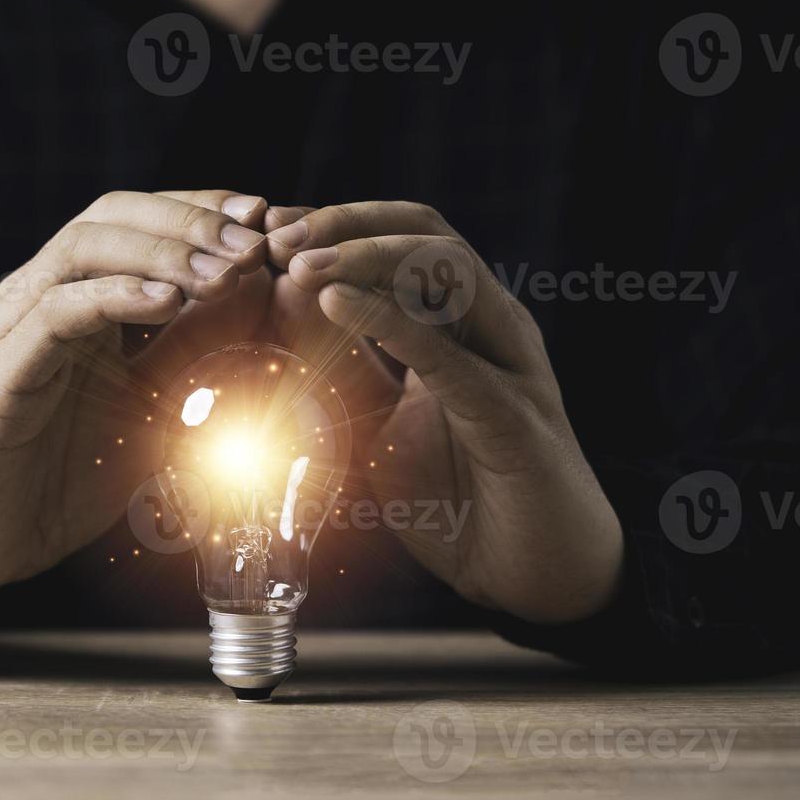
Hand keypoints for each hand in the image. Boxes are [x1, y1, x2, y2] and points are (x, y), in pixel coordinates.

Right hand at [0, 189, 270, 598]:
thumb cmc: (62, 476)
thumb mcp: (153, 404)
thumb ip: (196, 352)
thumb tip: (261, 302)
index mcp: (80, 297)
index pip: (144, 220)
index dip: (206, 210)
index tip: (270, 219)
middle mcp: (43, 296)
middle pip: (114, 214)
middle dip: (192, 219)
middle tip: (256, 241)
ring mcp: (15, 325)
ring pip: (84, 247)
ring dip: (162, 251)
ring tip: (225, 271)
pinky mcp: (0, 370)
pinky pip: (55, 312)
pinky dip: (113, 297)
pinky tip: (166, 302)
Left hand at [265, 202, 624, 624]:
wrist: (531, 576)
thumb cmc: (460, 498)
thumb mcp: (378, 419)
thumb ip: (341, 361)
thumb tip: (285, 300)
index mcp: (466, 322)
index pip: (404, 238)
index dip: (337, 223)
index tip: (268, 227)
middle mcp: (495, 327)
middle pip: (427, 233)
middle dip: (346, 223)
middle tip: (276, 235)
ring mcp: (511, 364)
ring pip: (447, 271)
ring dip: (366, 257)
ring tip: (300, 264)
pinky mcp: (513, 417)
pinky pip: (449, 356)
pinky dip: (389, 322)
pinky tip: (337, 305)